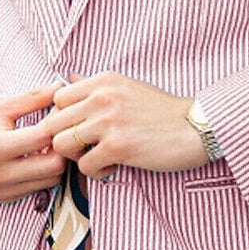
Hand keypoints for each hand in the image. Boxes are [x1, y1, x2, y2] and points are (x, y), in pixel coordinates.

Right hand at [0, 83, 66, 202]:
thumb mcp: (0, 104)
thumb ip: (34, 97)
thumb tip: (61, 87)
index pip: (44, 138)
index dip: (58, 122)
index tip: (60, 111)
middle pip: (54, 166)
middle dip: (62, 145)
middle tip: (60, 129)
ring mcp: (0, 189)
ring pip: (51, 180)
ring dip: (56, 160)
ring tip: (49, 140)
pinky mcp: (3, 197)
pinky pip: (39, 188)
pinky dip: (45, 172)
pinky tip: (38, 154)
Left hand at [43, 72, 207, 180]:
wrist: (195, 128)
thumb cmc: (162, 111)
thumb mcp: (128, 87)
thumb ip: (97, 86)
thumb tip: (70, 78)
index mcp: (104, 81)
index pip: (58, 98)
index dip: (63, 118)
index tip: (79, 129)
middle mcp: (103, 97)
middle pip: (53, 122)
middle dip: (65, 140)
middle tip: (85, 148)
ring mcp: (109, 121)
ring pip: (61, 144)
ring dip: (75, 157)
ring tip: (97, 156)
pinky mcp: (118, 146)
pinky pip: (84, 166)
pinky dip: (96, 171)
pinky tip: (113, 166)